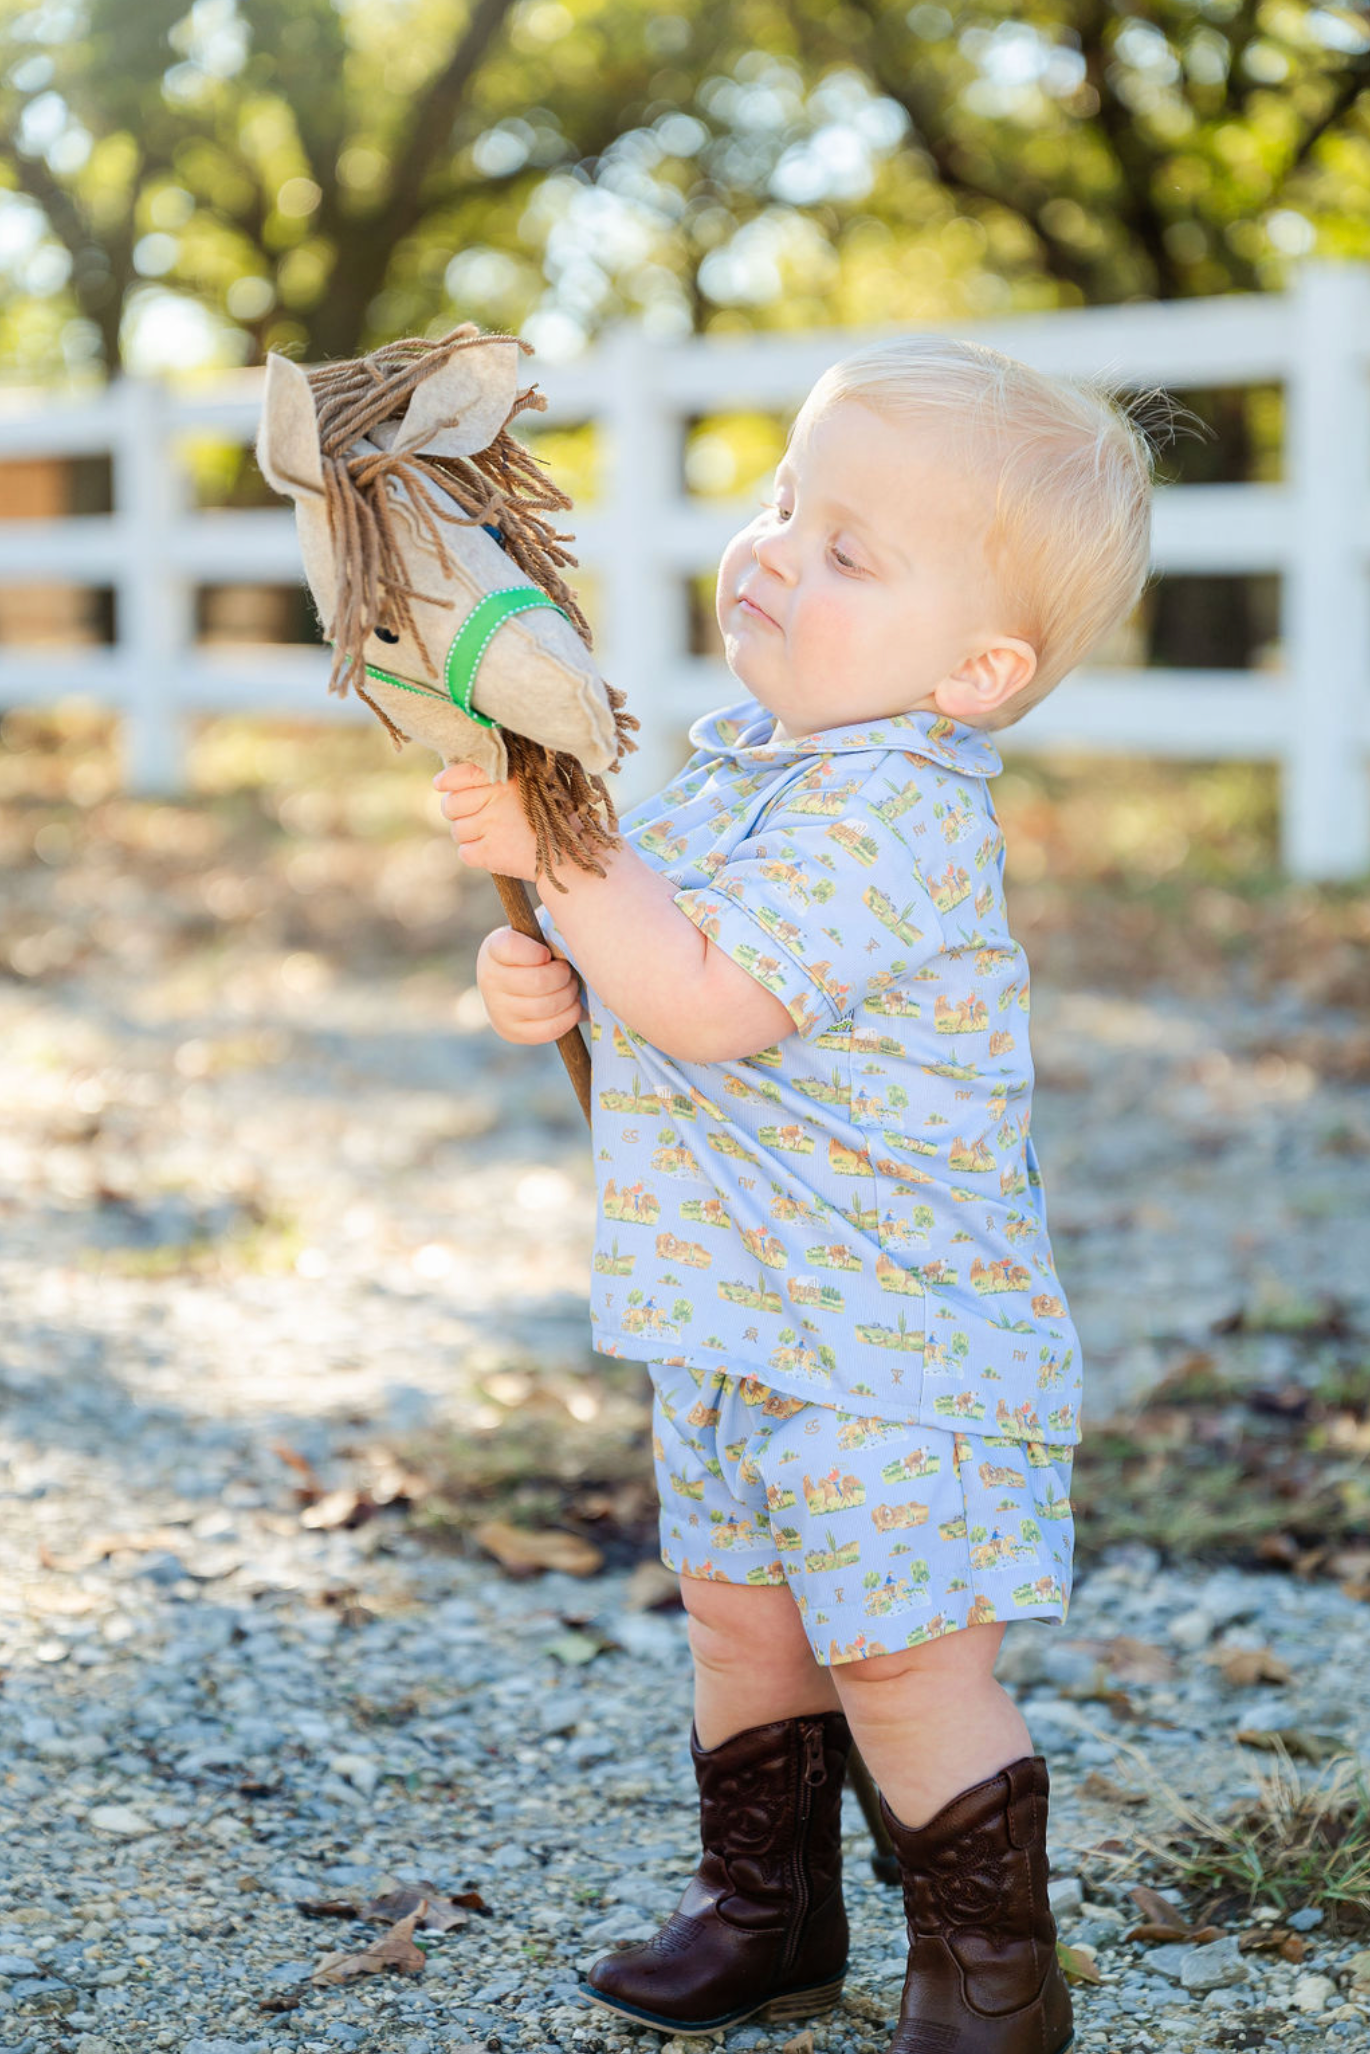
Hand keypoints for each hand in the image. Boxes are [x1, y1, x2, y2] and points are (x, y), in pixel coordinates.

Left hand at [434, 760, 539, 879]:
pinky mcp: (489, 853)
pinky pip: (465, 852)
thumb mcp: (531, 787)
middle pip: (450, 805)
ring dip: (470, 836)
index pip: (461, 774)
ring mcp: (492, 826)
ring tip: (494, 836)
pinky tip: (495, 850)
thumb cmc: (548, 820)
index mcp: (506, 779)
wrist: (566, 857)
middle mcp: (497, 799)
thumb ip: (500, 777)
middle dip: (457, 812)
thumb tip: (458, 775)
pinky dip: (476, 854)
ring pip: (457, 831)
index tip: (441, 783)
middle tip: (476, 816)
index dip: (446, 780)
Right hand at [476, 925, 587, 1043]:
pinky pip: (549, 1029)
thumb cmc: (543, 950)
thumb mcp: (543, 930)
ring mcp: (498, 1009)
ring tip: (571, 985)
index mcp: (494, 948)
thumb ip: (552, 923)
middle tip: (568, 971)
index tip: (547, 953)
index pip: (511, 948)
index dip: (535, 952)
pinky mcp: (511, 1032)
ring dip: (568, 995)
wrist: (525, 986)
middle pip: (537, 982)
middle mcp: (488, 979)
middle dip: (563, 976)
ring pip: (545, 1006)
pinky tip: (571, 1005)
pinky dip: (568, 1016)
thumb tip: (575, 907)